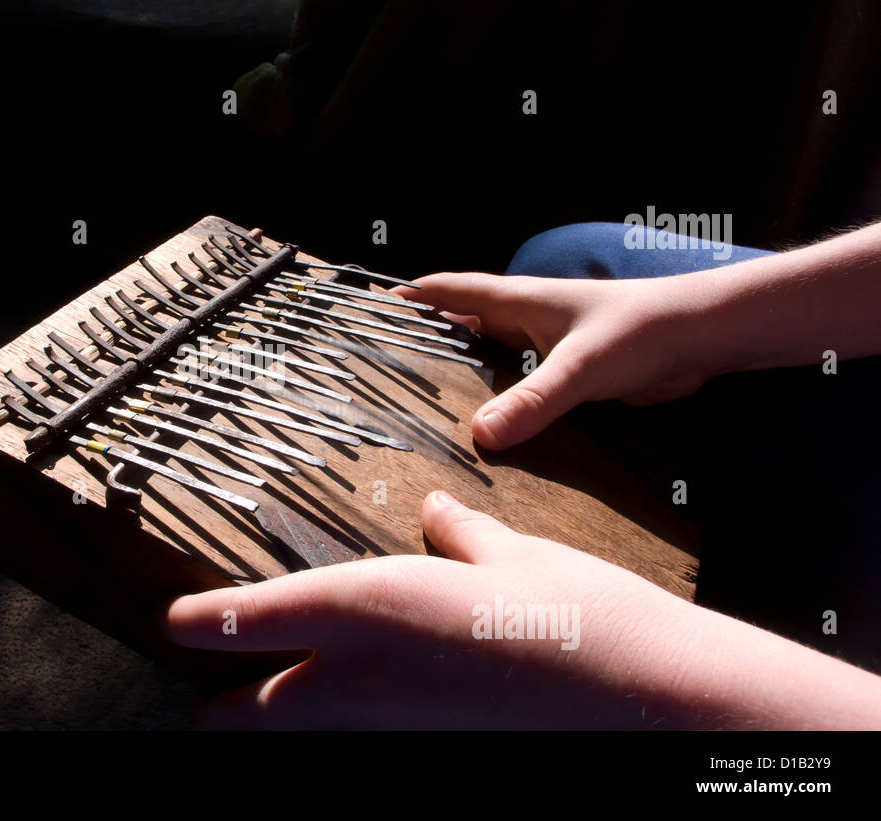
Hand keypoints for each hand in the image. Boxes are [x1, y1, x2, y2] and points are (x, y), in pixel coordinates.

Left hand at [165, 491, 880, 729]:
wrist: (656, 706)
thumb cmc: (588, 618)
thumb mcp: (517, 557)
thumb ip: (462, 537)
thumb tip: (437, 513)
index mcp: (371, 604)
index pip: (245, 621)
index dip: (200, 623)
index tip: (176, 621)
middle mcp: (362, 680)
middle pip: (239, 721)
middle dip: (217, 711)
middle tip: (216, 690)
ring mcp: (390, 735)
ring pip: (290, 746)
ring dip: (269, 731)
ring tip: (276, 702)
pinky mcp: (422, 762)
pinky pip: (350, 757)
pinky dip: (336, 741)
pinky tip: (364, 716)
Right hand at [393, 273, 710, 448]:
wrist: (701, 338)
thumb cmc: (643, 331)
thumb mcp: (581, 367)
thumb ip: (533, 402)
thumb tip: (480, 436)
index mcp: (517, 301)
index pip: (446, 290)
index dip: (407, 299)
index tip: (367, 313)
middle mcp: (523, 321)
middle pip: (458, 328)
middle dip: (423, 344)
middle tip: (381, 372)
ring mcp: (543, 348)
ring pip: (486, 361)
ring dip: (459, 379)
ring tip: (419, 409)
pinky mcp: (564, 376)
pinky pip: (516, 388)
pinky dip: (494, 403)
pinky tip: (482, 432)